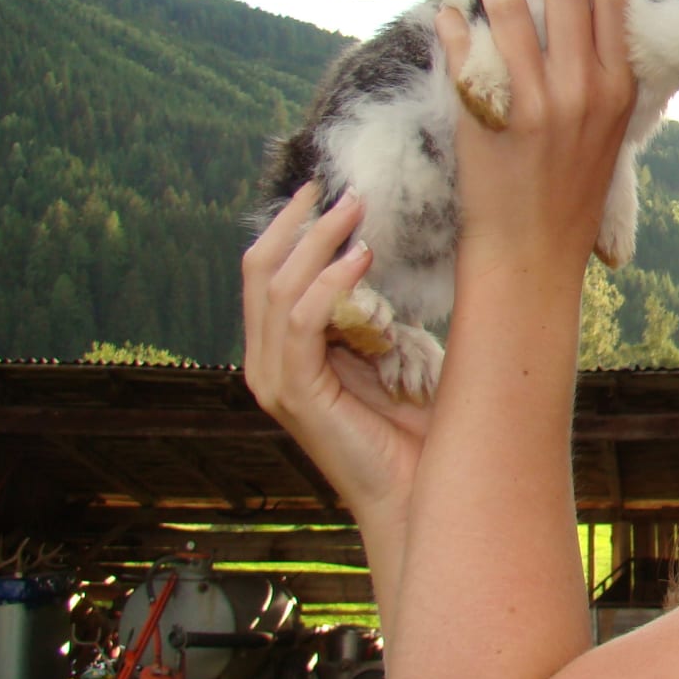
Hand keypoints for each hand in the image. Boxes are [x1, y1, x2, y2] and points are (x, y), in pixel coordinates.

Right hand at [241, 184, 430, 521]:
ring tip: (358, 210)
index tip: (326, 189)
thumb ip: (374, 310)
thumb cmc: (415, 424)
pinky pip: (302, 324)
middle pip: (258, 271)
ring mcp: (276, 380)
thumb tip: (385, 250)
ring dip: (319, 242)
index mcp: (281, 350)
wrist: (420, 490)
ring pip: (277, 289)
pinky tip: (363, 258)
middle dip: (298, 222)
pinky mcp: (297, 395)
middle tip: (341, 188)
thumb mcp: (392, 350)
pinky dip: (329, 284)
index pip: (264, 272)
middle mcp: (267, 363)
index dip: (289, 226)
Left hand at [435, 0, 636, 282]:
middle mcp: (584, 90)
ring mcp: (537, 104)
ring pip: (513, 8)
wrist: (531, 254)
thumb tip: (579, 19)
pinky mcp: (491, 120)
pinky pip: (467, 48)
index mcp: (618, 88)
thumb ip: (598, 77)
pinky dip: (456, 22)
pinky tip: (450, 14)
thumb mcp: (606, 132)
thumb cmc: (568, 193)